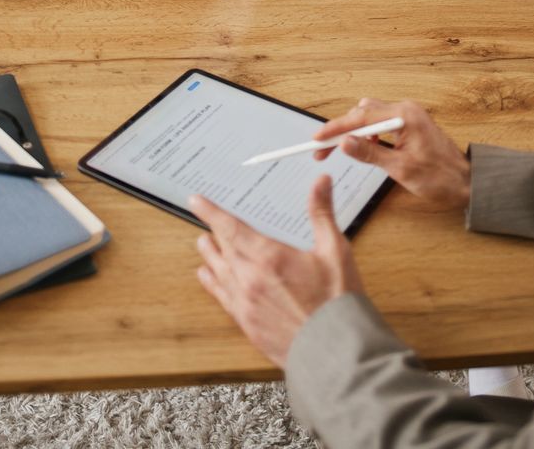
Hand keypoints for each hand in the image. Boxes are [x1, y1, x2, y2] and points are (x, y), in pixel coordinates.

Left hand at [190, 175, 362, 367]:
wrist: (334, 352)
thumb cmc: (337, 301)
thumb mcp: (334, 249)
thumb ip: (322, 212)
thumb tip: (321, 181)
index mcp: (268, 257)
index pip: (230, 227)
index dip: (211, 212)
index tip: (196, 201)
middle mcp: (250, 279)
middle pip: (222, 249)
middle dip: (213, 232)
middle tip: (204, 221)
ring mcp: (246, 304)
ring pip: (219, 273)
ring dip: (210, 256)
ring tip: (202, 245)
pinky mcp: (248, 325)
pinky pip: (222, 298)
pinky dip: (213, 283)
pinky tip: (208, 278)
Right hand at [313, 98, 470, 210]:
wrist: (467, 182)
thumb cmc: (441, 177)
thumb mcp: (401, 169)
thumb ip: (370, 154)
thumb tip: (345, 143)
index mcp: (405, 116)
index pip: (361, 116)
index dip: (336, 128)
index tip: (318, 139)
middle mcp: (406, 109)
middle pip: (363, 112)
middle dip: (342, 130)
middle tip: (324, 151)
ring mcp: (408, 115)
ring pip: (370, 116)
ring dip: (356, 132)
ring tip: (346, 152)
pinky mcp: (409, 124)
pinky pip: (381, 123)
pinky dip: (369, 135)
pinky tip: (368, 150)